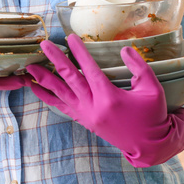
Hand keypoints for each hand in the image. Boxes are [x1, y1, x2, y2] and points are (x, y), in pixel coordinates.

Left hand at [25, 33, 183, 167]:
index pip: (90, 70)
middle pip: (70, 79)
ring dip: (45, 79)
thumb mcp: (152, 88)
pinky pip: (62, 107)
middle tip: (44, 45)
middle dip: (56, 60)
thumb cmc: (152, 115)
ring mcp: (86, 115)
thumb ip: (139, 66)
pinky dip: (48, 97)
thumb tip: (124, 49)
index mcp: (109, 98)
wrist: (149, 145)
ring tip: (30, 68)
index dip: (79, 52)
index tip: (69, 37)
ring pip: (61, 94)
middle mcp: (93, 107)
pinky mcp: (84, 121)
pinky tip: (36, 88)